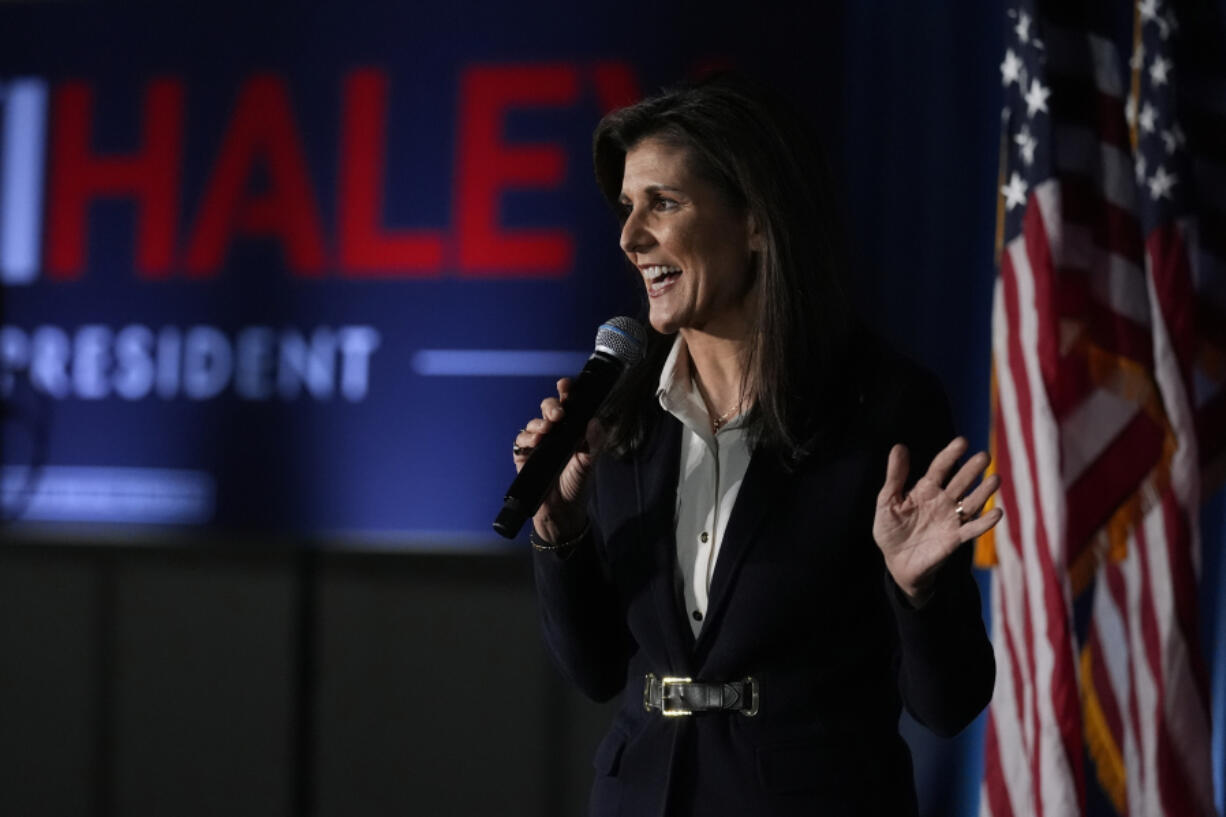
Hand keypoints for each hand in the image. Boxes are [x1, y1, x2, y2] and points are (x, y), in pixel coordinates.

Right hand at [512, 377, 604, 544]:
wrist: (562, 512)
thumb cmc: (577, 485)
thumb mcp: (590, 463)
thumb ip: (595, 441)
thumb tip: (594, 421)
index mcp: (573, 431)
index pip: (569, 405)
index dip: (566, 392)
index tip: (565, 385)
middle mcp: (555, 434)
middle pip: (549, 409)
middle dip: (551, 406)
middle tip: (557, 415)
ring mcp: (539, 444)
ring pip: (534, 423)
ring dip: (538, 423)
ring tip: (545, 431)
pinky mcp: (525, 456)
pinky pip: (521, 440)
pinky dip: (526, 438)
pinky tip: (534, 443)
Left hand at [872, 437, 1001, 605]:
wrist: (896, 562)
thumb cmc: (891, 530)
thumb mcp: (887, 501)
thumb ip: (895, 476)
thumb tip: (899, 446)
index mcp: (926, 489)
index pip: (940, 468)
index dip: (950, 455)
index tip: (962, 442)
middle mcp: (943, 501)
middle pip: (960, 482)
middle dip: (972, 470)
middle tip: (984, 456)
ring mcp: (951, 519)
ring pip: (971, 502)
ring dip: (984, 492)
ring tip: (995, 479)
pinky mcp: (955, 538)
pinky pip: (973, 529)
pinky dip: (985, 522)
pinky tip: (997, 512)